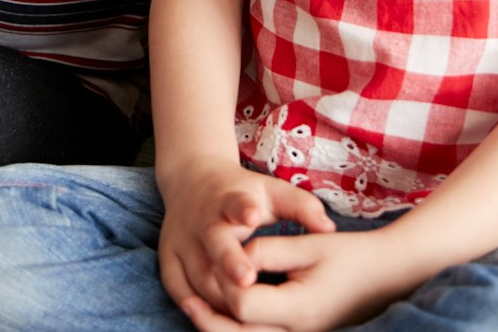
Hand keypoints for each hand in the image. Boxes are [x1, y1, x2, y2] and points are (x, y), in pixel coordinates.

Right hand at [157, 160, 334, 326]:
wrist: (191, 179)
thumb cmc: (244, 195)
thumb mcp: (272, 191)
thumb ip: (301, 207)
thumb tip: (329, 228)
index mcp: (228, 199)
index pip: (235, 202)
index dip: (242, 208)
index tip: (253, 216)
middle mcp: (201, 219)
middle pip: (213, 242)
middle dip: (228, 260)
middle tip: (247, 280)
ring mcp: (181, 239)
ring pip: (197, 272)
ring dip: (218, 292)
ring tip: (242, 311)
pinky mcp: (168, 255)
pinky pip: (176, 285)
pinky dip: (191, 302)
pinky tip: (208, 317)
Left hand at [195, 227, 417, 331]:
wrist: (387, 274)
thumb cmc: (349, 254)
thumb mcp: (308, 245)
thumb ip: (268, 250)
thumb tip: (235, 257)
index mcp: (299, 307)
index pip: (242, 303)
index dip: (225, 281)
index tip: (218, 259)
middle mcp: (297, 331)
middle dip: (208, 317)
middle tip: (186, 298)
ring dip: (218, 327)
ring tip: (194, 307)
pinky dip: (237, 330)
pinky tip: (223, 313)